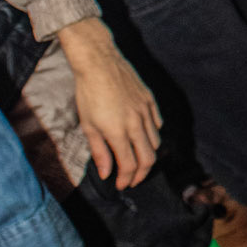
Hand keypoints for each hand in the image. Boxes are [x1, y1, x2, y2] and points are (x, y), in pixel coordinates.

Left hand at [58, 18, 160, 189]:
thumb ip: (99, 151)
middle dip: (141, 174)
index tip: (120, 184)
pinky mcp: (150, 100)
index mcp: (118, 132)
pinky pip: (158, 123)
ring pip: (156, 142)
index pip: (129, 165)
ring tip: (137, 160)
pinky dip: (153, 135)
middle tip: (132, 180)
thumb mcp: (88, 125)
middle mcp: (136, 123)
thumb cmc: (88, 93)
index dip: (126, 179)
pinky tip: (143, 137)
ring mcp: (146, 111)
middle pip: (148, 158)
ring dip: (147, 156)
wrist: (99, 62)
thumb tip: (106, 172)